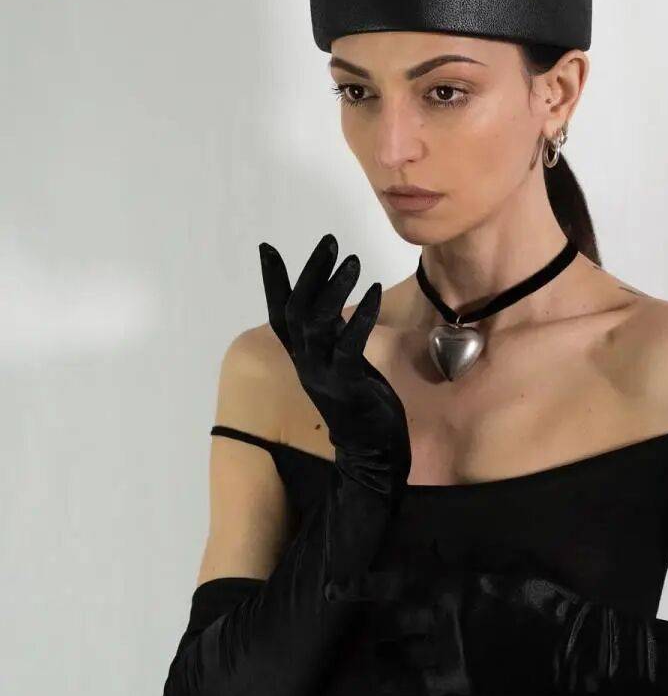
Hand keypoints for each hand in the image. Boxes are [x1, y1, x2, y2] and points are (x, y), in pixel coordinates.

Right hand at [258, 234, 411, 496]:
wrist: (371, 454)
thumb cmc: (361, 407)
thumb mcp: (344, 365)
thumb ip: (334, 337)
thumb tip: (333, 307)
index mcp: (304, 357)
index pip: (280, 312)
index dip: (274, 281)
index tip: (266, 248)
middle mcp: (306, 363)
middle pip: (297, 310)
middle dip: (310, 272)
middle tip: (329, 241)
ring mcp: (322, 374)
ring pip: (316, 325)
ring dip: (333, 289)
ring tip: (351, 260)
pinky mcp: (346, 385)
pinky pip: (347, 347)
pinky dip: (359, 317)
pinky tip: (372, 292)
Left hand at [370, 567, 598, 695]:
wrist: (570, 646)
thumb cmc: (543, 599)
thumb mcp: (508, 567)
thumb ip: (469, 559)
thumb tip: (437, 547)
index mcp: (456, 585)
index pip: (395, 582)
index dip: (362, 585)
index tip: (336, 587)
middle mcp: (445, 619)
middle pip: (392, 620)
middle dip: (377, 619)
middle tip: (370, 620)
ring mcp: (451, 653)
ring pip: (398, 652)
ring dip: (383, 648)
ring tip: (374, 648)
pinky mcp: (460, 683)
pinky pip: (414, 685)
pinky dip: (395, 679)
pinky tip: (384, 678)